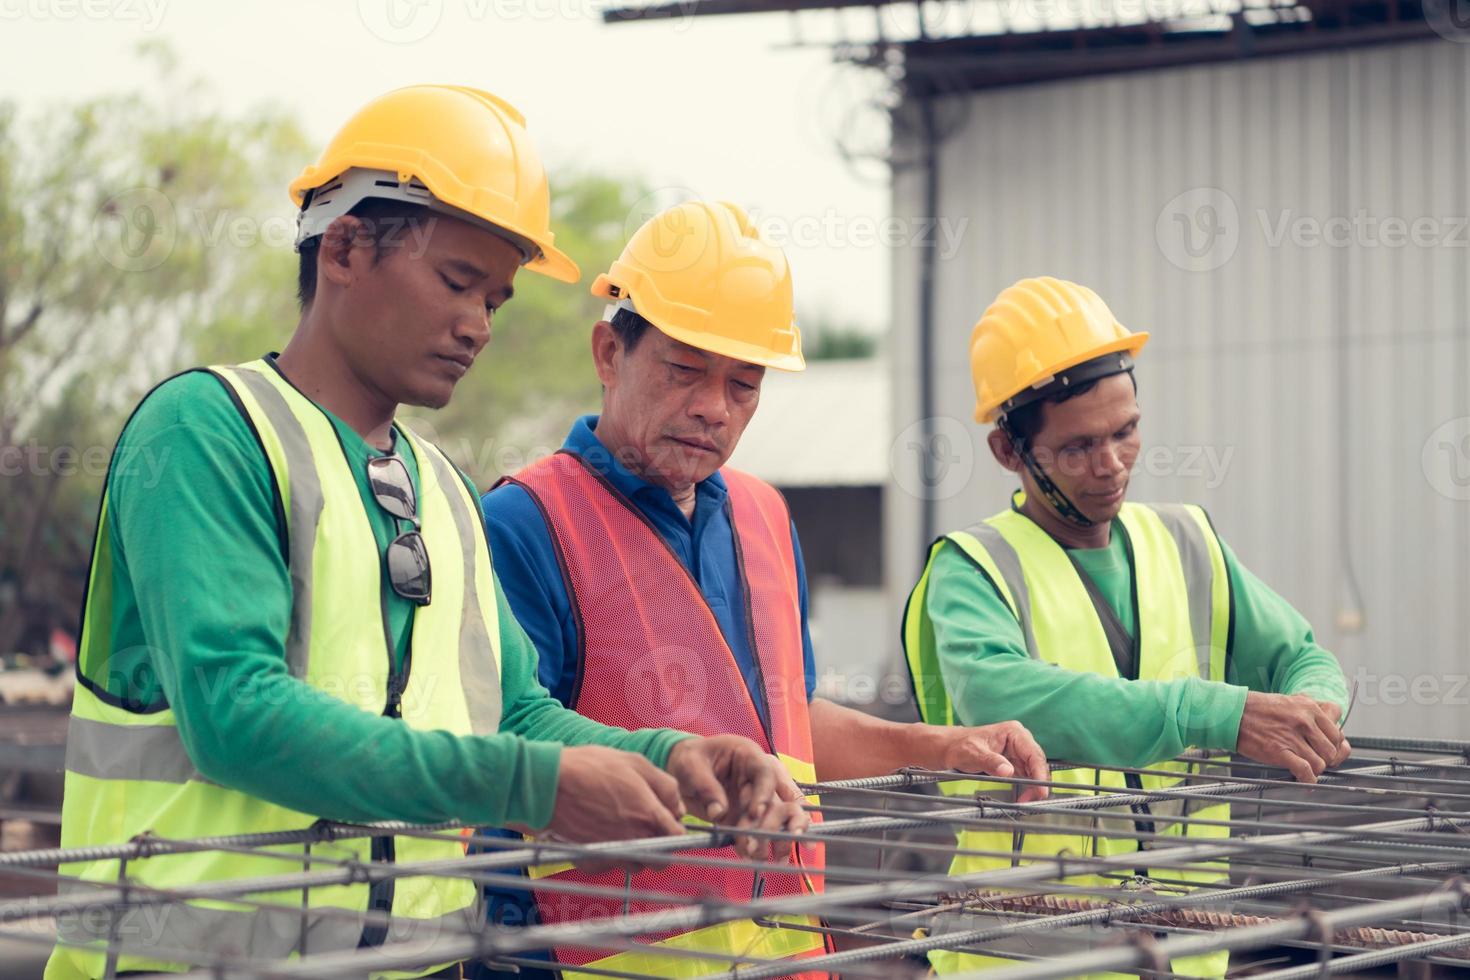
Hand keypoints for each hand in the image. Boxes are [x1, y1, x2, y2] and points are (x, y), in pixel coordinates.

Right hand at [543, 745, 686, 852]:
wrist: (549, 783)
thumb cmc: (590, 767)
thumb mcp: (636, 762)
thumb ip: (665, 786)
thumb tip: (678, 807)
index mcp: (648, 815)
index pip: (678, 839)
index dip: (676, 831)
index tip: (670, 825)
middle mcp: (634, 838)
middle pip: (660, 859)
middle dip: (660, 847)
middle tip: (649, 830)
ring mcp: (613, 852)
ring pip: (636, 865)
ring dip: (637, 853)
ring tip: (623, 830)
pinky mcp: (593, 859)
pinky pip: (611, 866)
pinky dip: (612, 856)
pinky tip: (603, 835)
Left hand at [665, 735, 809, 859]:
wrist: (682, 769)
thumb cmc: (689, 759)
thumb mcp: (690, 765)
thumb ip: (705, 786)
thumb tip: (719, 813)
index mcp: (749, 757)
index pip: (766, 773)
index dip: (764, 794)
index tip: (754, 814)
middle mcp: (760, 779)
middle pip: (781, 799)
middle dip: (775, 824)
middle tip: (758, 845)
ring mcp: (758, 799)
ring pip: (780, 819)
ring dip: (779, 839)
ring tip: (771, 858)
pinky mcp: (750, 817)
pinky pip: (762, 832)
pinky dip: (763, 846)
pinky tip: (757, 859)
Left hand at [937, 720, 1050, 802]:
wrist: (949, 749)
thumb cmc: (958, 746)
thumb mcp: (973, 754)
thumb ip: (990, 762)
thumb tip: (1008, 771)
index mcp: (1013, 732)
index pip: (1034, 754)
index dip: (1040, 773)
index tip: (1041, 790)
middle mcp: (1019, 740)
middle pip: (1038, 763)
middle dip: (1038, 783)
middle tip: (1032, 800)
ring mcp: (1018, 751)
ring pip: (1034, 771)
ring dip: (1033, 787)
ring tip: (1025, 801)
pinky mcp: (1014, 762)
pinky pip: (1026, 775)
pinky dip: (1026, 787)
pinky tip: (1023, 797)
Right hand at [1235, 692, 1350, 782]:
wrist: (1231, 713)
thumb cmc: (1259, 709)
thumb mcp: (1290, 700)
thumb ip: (1312, 710)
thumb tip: (1334, 722)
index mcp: (1308, 707)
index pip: (1338, 732)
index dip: (1335, 743)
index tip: (1326, 747)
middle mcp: (1304, 721)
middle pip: (1332, 750)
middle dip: (1326, 758)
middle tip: (1316, 759)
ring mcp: (1292, 737)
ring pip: (1321, 763)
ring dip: (1316, 769)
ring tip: (1307, 768)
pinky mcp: (1279, 752)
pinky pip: (1305, 771)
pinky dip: (1308, 780)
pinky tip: (1305, 781)